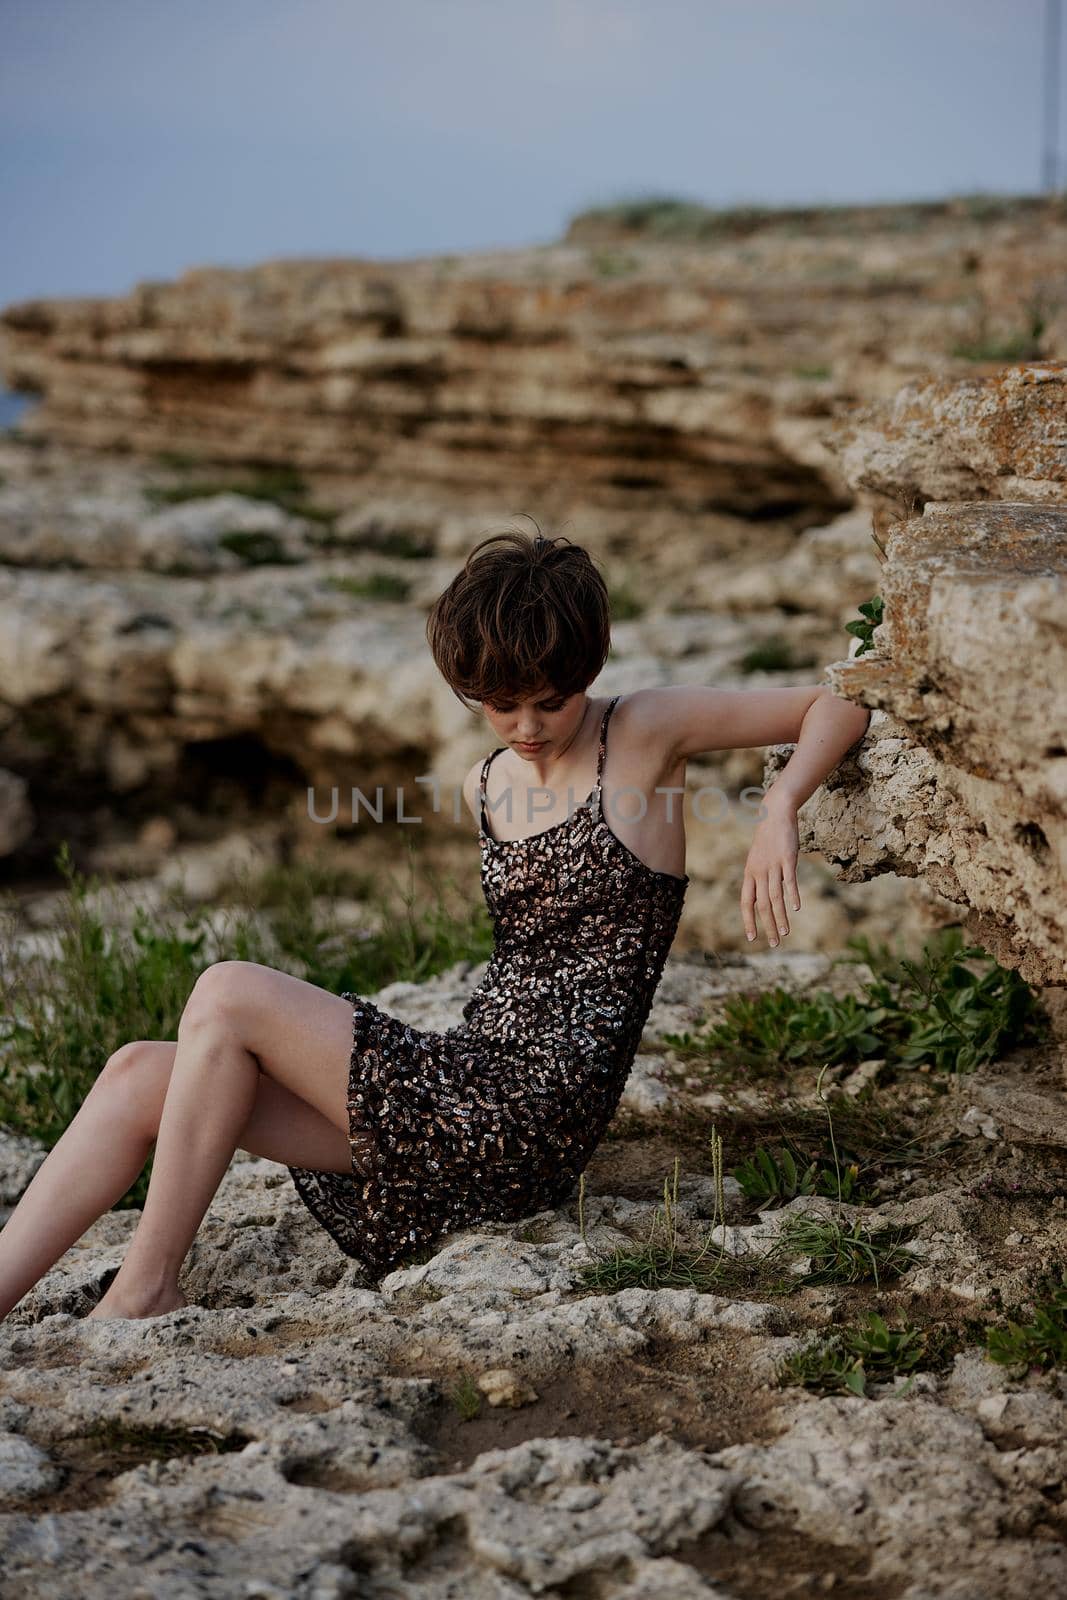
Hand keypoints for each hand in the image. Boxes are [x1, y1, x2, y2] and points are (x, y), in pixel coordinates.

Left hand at [741, 799, 800, 947]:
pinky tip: (796, 908)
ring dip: (780, 917)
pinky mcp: (788, 858)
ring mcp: (773, 865)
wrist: (775, 812)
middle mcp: (759, 871)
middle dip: (768, 926)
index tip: (752, 938)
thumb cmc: (767, 838)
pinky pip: (790, 881)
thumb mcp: (758, 858)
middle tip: (775, 943)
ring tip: (785, 933)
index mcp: (749, 873)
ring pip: (775, 897)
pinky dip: (793, 895)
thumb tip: (765, 895)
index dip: (748, 920)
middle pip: (762, 904)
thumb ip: (760, 877)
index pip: (746, 902)